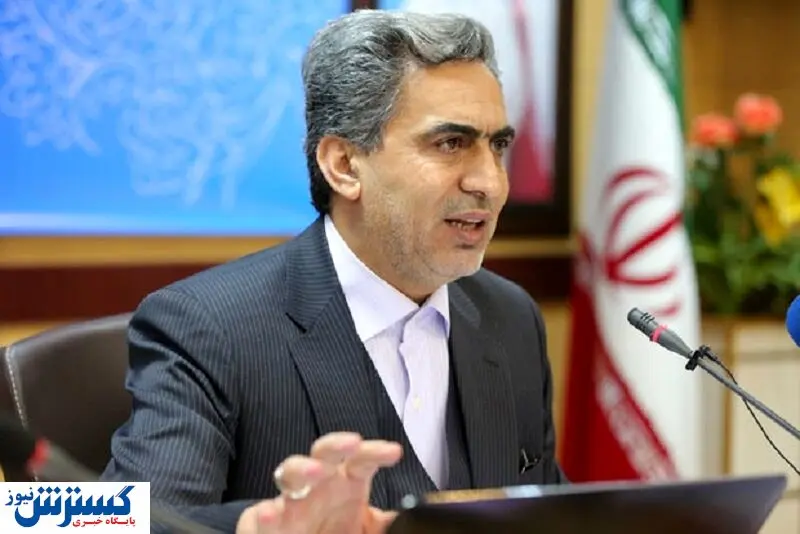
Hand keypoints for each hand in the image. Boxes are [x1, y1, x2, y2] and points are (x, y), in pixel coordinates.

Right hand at [236, 432, 402, 533]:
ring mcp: (288, 503)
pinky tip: (271, 513)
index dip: (376, 451)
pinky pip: (258, 515)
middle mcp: (317, 487)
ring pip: (289, 474)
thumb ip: (387, 523)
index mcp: (346, 484)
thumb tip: (416, 516)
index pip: (362, 459)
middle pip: (324, 454)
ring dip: (300, 469)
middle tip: (351, 442)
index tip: (394, 452)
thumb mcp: (367, 529)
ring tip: (313, 471)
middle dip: (335, 445)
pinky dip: (262, 515)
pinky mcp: (262, 524)